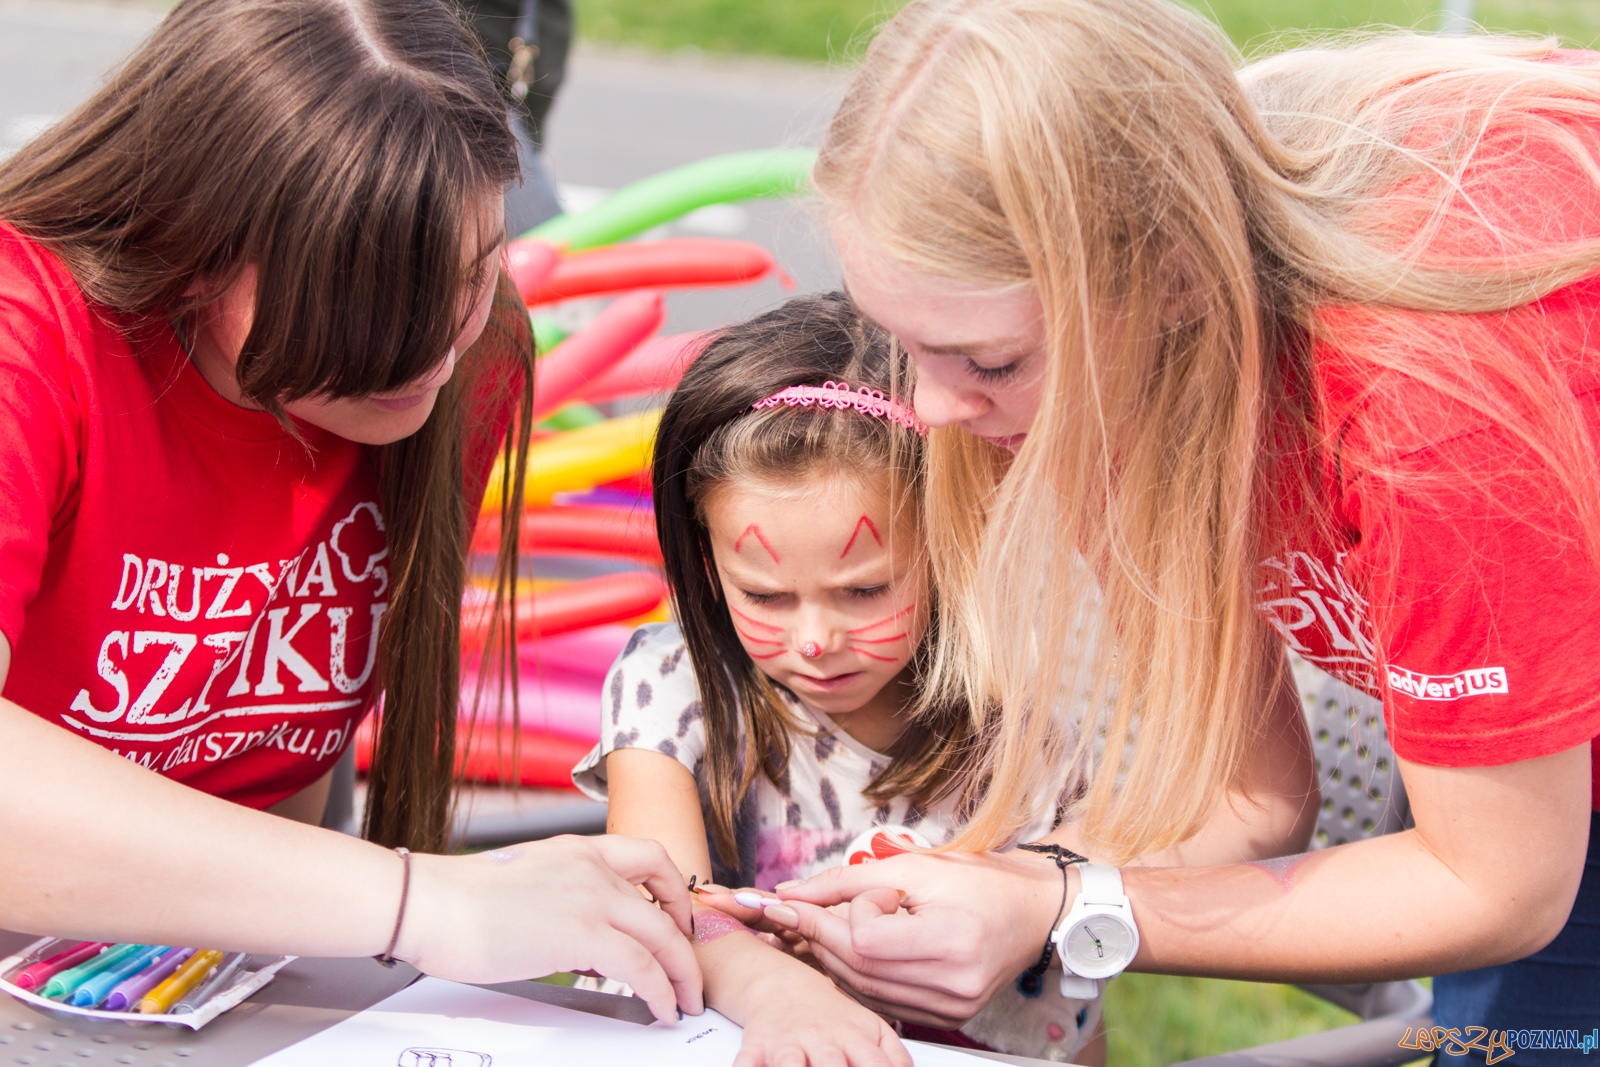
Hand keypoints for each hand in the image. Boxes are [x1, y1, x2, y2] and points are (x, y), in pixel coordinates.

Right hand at [397, 834, 701, 1022]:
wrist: (429, 904)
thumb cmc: (459, 902)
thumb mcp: (528, 885)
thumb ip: (567, 905)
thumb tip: (593, 951)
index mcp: (578, 850)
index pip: (650, 855)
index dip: (676, 890)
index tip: (678, 921)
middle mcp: (592, 866)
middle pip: (665, 905)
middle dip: (686, 946)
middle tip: (692, 975)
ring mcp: (590, 898)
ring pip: (662, 937)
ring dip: (682, 975)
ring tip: (686, 1002)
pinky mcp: (582, 934)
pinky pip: (641, 966)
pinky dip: (661, 991)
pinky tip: (662, 1008)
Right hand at [734, 967, 912, 1066]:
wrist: (784, 985)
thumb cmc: (834, 1016)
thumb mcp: (872, 1028)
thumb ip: (895, 1055)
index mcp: (853, 1038)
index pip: (873, 1064)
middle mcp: (821, 1041)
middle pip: (830, 1065)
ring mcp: (788, 1043)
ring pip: (789, 1064)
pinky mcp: (757, 1045)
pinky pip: (747, 1061)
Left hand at [764, 850, 1067, 1028]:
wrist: (1033, 912)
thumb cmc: (981, 881)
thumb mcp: (915, 866)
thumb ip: (846, 880)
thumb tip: (789, 893)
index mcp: (953, 941)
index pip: (866, 940)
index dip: (846, 913)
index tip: (854, 893)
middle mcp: (954, 985)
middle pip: (859, 968)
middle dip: (821, 934)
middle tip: (803, 908)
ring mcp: (951, 1008)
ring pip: (864, 989)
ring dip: (835, 955)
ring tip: (832, 922)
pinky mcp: (947, 1017)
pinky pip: (882, 1000)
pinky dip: (859, 974)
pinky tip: (858, 947)